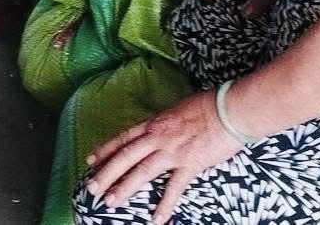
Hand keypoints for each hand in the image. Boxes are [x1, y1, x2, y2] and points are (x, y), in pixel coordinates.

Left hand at [85, 91, 240, 221]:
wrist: (229, 108)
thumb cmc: (208, 105)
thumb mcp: (177, 109)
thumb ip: (164, 122)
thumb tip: (158, 129)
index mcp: (155, 123)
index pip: (124, 138)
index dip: (105, 150)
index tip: (90, 161)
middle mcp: (158, 137)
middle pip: (125, 156)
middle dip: (106, 173)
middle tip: (91, 189)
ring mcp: (172, 151)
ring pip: (141, 172)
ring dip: (124, 188)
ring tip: (110, 202)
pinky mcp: (190, 164)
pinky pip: (174, 188)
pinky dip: (164, 205)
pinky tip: (156, 220)